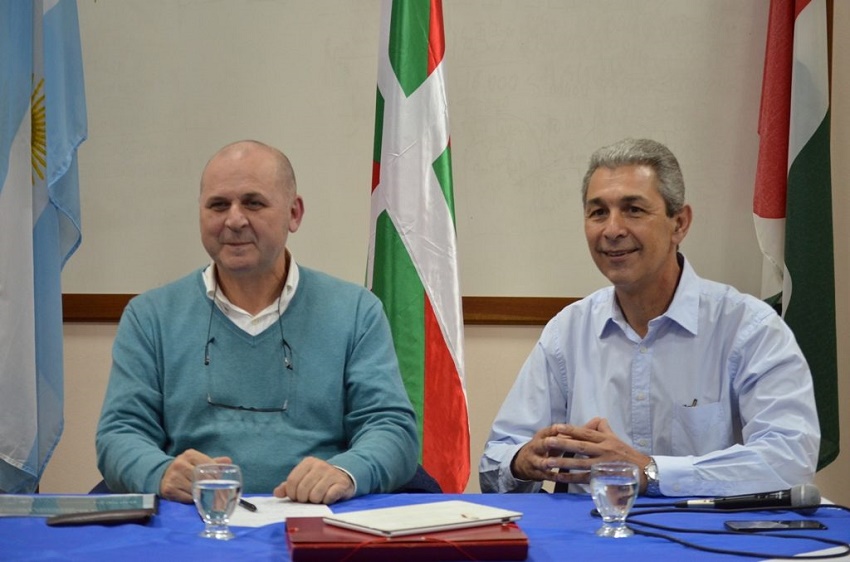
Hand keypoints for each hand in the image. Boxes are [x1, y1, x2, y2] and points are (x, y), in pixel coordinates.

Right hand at [159, 449, 231, 502]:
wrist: (163, 475)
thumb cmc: (186, 469)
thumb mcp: (197, 462)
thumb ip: (213, 463)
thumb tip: (228, 461)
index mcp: (190, 455)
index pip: (209, 465)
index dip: (217, 476)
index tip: (224, 485)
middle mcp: (180, 464)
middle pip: (202, 478)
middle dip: (213, 488)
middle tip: (221, 497)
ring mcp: (173, 477)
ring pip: (195, 489)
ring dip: (204, 496)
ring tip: (211, 500)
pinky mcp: (168, 489)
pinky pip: (187, 498)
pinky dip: (194, 500)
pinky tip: (197, 501)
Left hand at [273, 457, 354, 503]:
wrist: (343, 477)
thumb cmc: (319, 481)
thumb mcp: (303, 479)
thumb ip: (289, 486)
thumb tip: (277, 493)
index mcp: (308, 462)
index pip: (292, 481)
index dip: (291, 494)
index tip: (296, 498)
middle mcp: (320, 465)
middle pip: (302, 489)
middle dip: (303, 499)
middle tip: (307, 499)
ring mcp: (331, 473)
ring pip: (315, 495)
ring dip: (315, 501)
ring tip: (318, 498)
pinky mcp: (341, 483)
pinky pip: (328, 497)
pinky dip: (326, 501)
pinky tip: (327, 498)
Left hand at [512, 418, 649, 488]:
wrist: (645, 472)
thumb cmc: (628, 455)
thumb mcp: (616, 439)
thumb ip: (604, 430)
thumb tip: (597, 420)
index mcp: (606, 440)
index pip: (586, 433)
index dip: (571, 430)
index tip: (556, 427)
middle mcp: (604, 451)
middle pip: (580, 446)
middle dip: (563, 444)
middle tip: (547, 441)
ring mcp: (603, 465)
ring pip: (580, 464)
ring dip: (563, 463)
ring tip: (547, 462)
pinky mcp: (603, 479)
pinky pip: (584, 479)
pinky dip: (570, 478)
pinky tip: (558, 477)